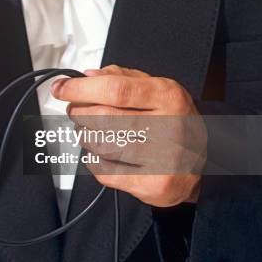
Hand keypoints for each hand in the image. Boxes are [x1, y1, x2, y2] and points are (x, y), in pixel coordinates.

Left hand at [52, 65, 204, 206]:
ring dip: (85, 135)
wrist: (200, 162)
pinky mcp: (152, 184)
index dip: (81, 89)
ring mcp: (163, 159)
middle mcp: (169, 126)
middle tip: (75, 110)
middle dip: (79, 112)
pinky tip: (103, 153)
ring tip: (91, 130)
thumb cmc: (172, 121)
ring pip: (100, 144)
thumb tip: (88, 76)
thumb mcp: (155, 89)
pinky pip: (104, 171)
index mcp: (168, 96)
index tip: (61, 89)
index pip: (115, 90)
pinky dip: (94, 160)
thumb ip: (120, 77)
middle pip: (103, 117)